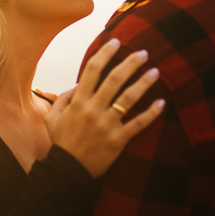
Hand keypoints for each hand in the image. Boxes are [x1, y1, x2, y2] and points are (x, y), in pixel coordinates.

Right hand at [44, 39, 164, 177]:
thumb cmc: (61, 143)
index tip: (116, 42)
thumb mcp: (52, 118)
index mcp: (78, 102)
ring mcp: (107, 125)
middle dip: (130, 63)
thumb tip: (79, 84)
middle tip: (144, 52)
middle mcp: (93, 110)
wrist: (68, 173)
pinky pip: (138, 124)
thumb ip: (63, 98)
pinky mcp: (119, 140)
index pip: (92, 70)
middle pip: (114, 80)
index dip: (104, 53)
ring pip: (129, 99)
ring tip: (156, 72)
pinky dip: (151, 113)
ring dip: (143, 83)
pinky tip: (162, 102)